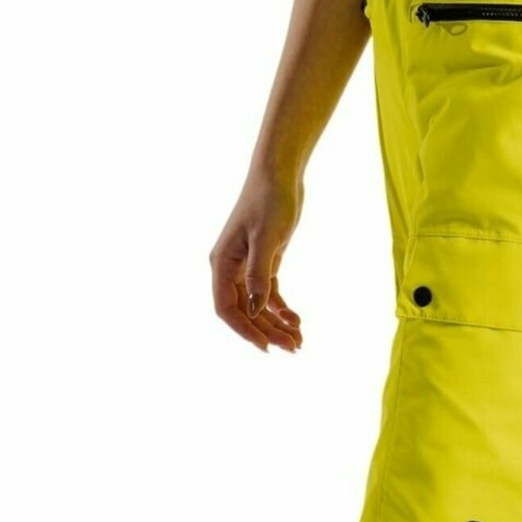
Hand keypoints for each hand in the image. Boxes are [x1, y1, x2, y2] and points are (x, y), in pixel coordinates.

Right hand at [209, 170, 303, 352]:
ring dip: (276, 324)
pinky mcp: (264, 261)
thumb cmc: (269, 201)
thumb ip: (259, 274)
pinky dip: (281, 308)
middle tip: (295, 347)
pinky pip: (269, 293)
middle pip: (245, 312)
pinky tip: (297, 319)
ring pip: (258, 306)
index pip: (227, 308)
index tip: (267, 347)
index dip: (245, 331)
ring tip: (299, 340)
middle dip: (267, 331)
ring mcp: (246, 266)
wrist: (280, 174)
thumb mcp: (266, 238)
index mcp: (222, 263)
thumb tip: (254, 309)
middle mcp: (230, 268)